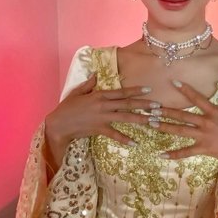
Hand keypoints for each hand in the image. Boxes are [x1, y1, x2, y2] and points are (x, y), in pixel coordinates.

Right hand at [45, 72, 159, 146]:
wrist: (59, 124)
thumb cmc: (67, 107)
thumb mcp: (77, 92)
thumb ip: (89, 84)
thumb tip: (97, 74)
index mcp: (100, 95)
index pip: (121, 92)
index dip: (136, 90)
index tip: (149, 89)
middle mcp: (103, 105)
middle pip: (128, 104)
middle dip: (144, 105)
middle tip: (158, 106)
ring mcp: (102, 118)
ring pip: (125, 118)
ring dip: (141, 119)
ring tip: (153, 121)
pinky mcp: (99, 129)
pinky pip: (115, 134)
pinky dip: (125, 139)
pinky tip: (135, 143)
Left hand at [153, 80, 217, 165]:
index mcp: (215, 112)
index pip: (197, 98)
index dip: (185, 90)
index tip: (173, 82)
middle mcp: (206, 122)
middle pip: (182, 116)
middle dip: (166, 112)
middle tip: (151, 109)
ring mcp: (204, 136)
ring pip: (180, 130)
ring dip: (165, 127)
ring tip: (151, 124)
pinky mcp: (204, 149)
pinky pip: (186, 152)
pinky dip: (173, 154)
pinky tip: (161, 155)